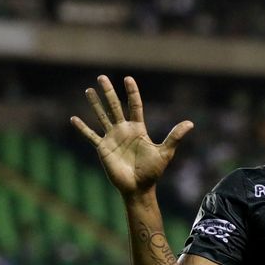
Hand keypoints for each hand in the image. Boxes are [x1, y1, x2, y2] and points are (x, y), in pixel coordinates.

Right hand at [70, 75, 192, 197]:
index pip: (135, 106)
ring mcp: (112, 138)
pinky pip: (90, 136)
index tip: (128, 78)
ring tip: (88, 90)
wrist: (138, 188)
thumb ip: (175, 137)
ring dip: (95, 104)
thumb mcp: (165, 152)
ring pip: (102, 116)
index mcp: (138, 129)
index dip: (132, 92)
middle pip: (115, 106)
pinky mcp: (103, 148)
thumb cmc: (153, 172)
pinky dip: (82, 128)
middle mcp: (124, 130)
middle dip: (109, 92)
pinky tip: (73, 119)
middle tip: (102, 76)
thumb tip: (191, 123)